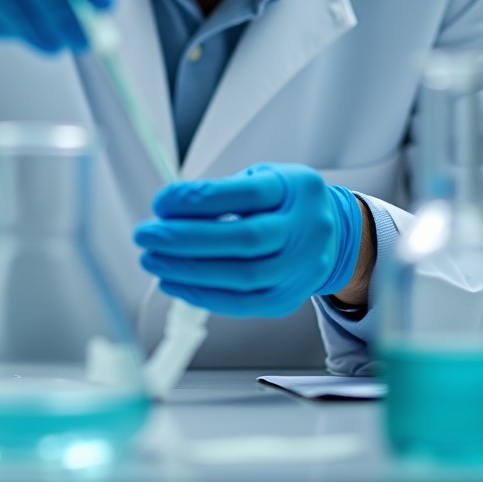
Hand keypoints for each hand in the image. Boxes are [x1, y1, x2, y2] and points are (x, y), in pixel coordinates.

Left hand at [133, 164, 363, 317]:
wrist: (334, 235)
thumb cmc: (287, 202)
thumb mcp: (264, 178)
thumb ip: (223, 192)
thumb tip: (171, 211)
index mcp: (294, 189)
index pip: (245, 194)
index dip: (200, 199)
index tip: (162, 202)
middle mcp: (303, 230)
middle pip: (243, 238)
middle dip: (186, 239)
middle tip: (147, 235)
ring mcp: (299, 268)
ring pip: (242, 276)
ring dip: (188, 270)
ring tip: (153, 260)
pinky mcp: (287, 298)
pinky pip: (242, 303)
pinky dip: (202, 294)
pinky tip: (174, 282)